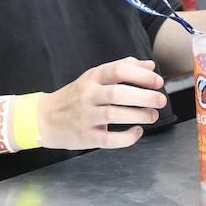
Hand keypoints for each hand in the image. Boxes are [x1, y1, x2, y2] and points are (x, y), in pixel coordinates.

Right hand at [38, 57, 167, 150]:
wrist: (45, 118)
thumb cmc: (76, 96)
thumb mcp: (95, 77)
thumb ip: (123, 68)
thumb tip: (150, 66)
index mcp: (93, 78)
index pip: (119, 70)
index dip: (141, 75)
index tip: (158, 82)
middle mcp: (88, 95)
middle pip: (118, 93)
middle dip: (144, 96)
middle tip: (161, 100)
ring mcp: (85, 116)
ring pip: (114, 115)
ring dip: (138, 115)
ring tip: (153, 115)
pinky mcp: (85, 137)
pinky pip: (109, 139)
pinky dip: (127, 137)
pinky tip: (137, 132)